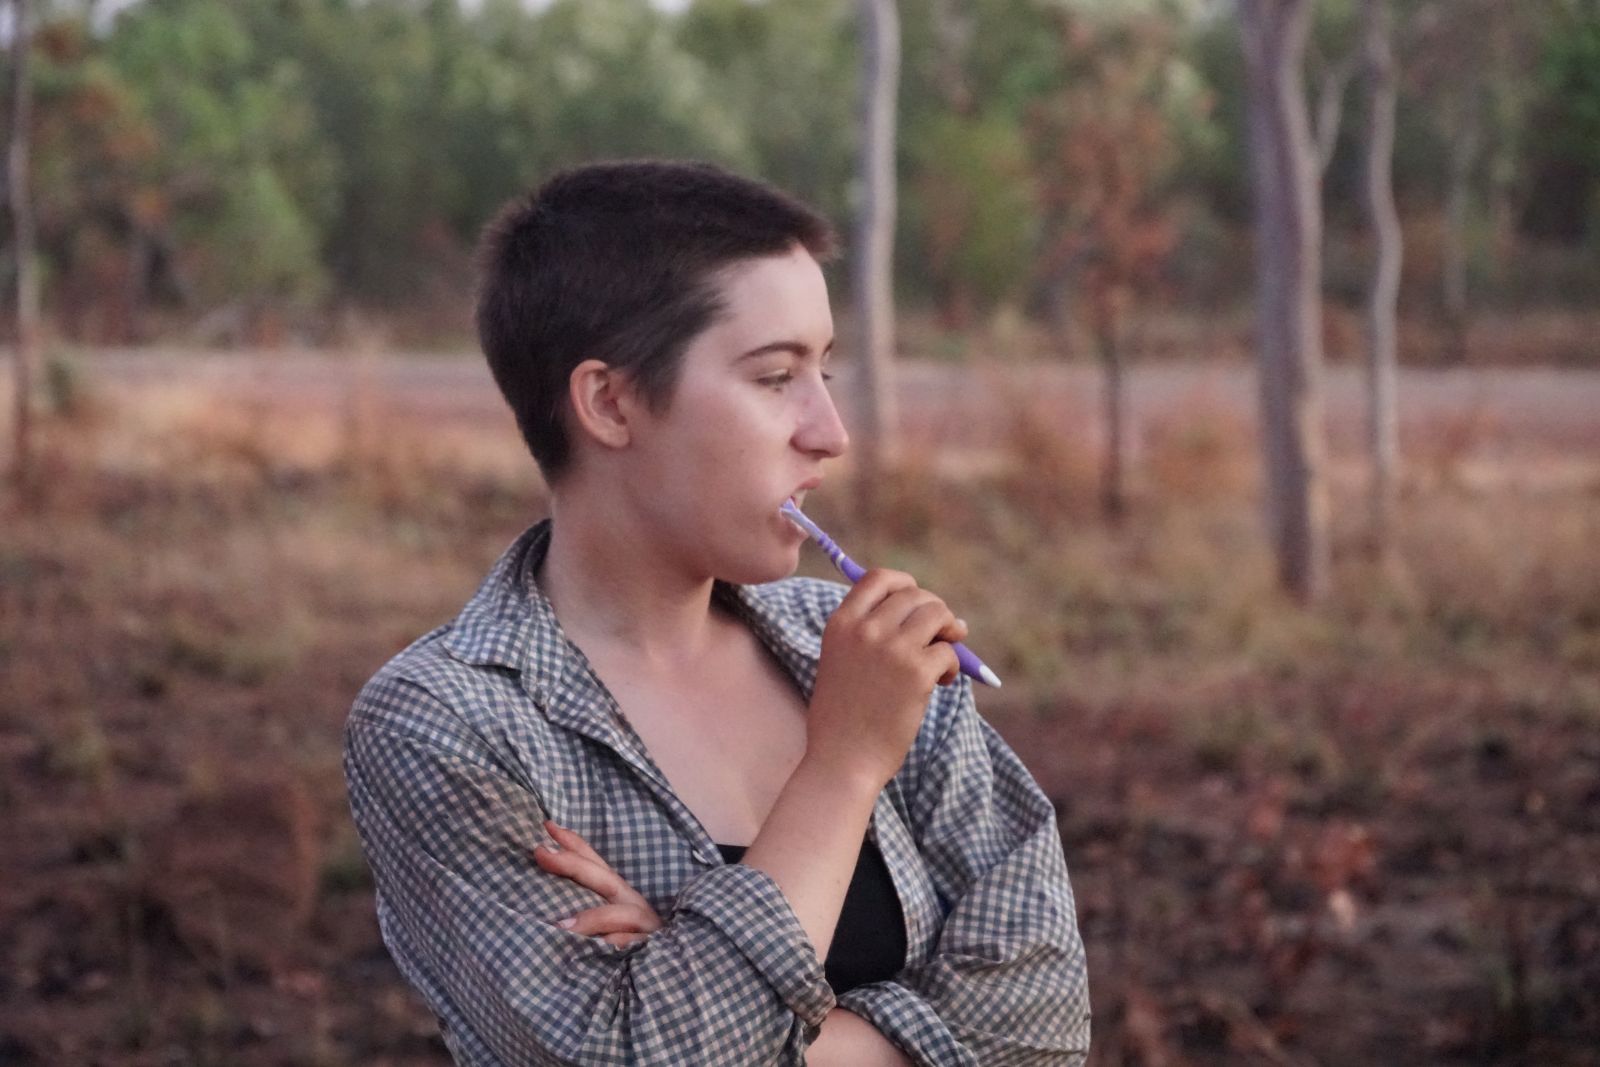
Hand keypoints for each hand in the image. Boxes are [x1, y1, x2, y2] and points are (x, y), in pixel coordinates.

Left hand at [533, 820, 662, 947]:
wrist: (672, 973)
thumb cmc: (632, 948)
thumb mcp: (605, 928)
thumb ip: (584, 916)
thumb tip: (549, 911)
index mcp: (620, 895)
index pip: (595, 864)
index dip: (573, 845)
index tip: (547, 825)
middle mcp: (633, 904)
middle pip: (605, 878)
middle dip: (573, 863)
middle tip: (541, 852)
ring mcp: (646, 926)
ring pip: (622, 914)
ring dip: (592, 918)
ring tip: (562, 926)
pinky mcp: (654, 949)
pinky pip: (634, 945)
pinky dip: (617, 945)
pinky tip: (600, 950)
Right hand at [805, 568, 965, 789]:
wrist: (843, 759)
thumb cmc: (843, 717)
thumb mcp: (839, 661)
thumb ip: (868, 633)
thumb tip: (925, 612)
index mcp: (841, 624)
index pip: (878, 578)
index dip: (904, 584)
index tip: (917, 599)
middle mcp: (866, 629)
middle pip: (915, 595)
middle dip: (935, 611)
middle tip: (942, 634)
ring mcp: (892, 649)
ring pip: (938, 615)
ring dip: (949, 632)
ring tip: (943, 659)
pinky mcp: (917, 673)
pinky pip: (949, 651)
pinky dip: (953, 665)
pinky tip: (941, 684)